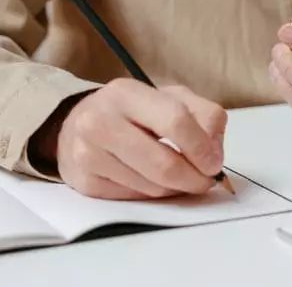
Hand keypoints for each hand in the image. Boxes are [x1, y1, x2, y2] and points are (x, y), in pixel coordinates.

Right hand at [34, 80, 226, 199]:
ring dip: (175, 188)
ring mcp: (88, 154)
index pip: (175, 121)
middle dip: (194, 178)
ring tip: (180, 177)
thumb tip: (214, 154)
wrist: (76, 125)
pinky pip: (134, 198)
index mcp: (125, 93)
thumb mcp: (171, 99)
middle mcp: (100, 121)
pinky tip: (153, 180)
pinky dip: (153, 194)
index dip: (201, 147)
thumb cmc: (133, 112)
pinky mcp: (84, 183)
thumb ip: (204, 116)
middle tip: (205, 180)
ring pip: (151, 187)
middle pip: (163, 164)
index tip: (214, 162)